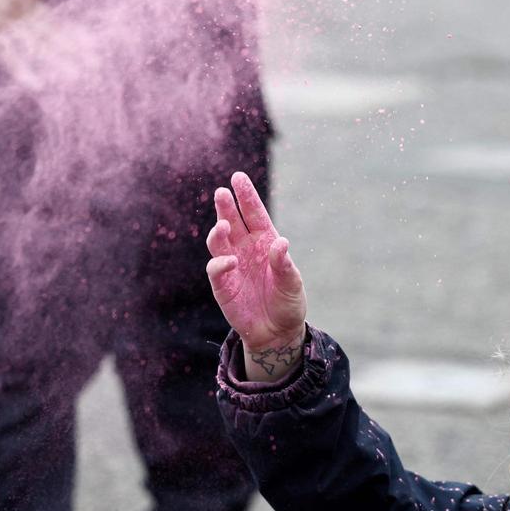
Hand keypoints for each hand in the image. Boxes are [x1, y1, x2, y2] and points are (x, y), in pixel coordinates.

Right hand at [206, 172, 307, 379]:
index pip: (254, 215)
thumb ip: (284, 265)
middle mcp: (246, 250)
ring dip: (219, 232)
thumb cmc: (287, 303)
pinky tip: (230, 261)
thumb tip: (280, 243)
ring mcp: (232, 266)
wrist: (277, 332)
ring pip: (219, 242)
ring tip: (224, 226)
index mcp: (265, 243)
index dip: (246, 196)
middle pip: (232, 222)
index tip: (238, 178)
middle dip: (226, 207)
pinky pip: (216, 270)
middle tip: (221, 193)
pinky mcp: (223, 286)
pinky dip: (220, 263)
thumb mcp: (292, 283)